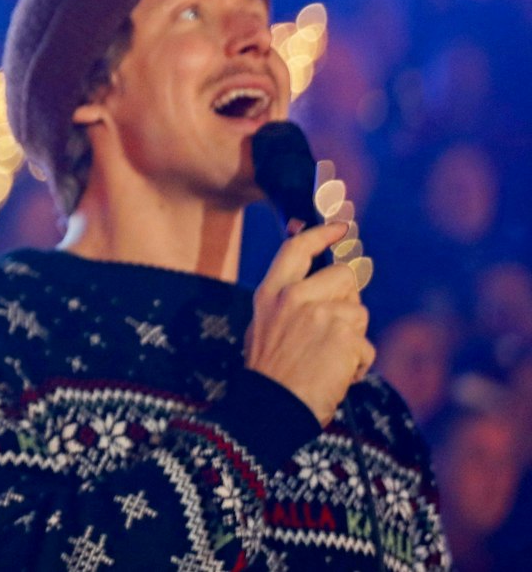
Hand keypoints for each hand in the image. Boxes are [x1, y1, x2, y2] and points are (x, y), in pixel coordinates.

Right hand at [244, 220, 373, 425]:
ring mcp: (320, 313)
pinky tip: (337, 375)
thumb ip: (292, 301)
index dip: (322, 234)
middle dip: (348, 300)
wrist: (272, 407)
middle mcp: (294, 296)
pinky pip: (366, 343)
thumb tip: (329, 287)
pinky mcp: (343, 335)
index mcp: (271, 292)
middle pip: (345, 276)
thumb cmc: (271, 373)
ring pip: (359, 311)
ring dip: (353, 337)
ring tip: (329, 359)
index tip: (341, 227)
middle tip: (333, 328)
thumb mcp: (267, 326)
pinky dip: (358, 363)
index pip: (298, 249)